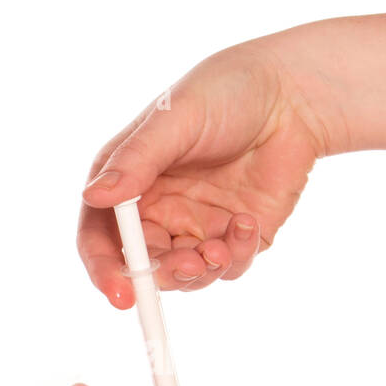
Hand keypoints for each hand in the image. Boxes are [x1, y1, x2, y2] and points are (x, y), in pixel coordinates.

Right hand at [78, 39, 329, 307]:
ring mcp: (198, 226)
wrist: (290, 94)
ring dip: (200, 272)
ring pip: (187, 275)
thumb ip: (137, 160)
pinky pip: (230, 266)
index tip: (120, 293)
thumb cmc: (224, 92)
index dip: (105, 268)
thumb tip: (95, 196)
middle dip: (161, 275)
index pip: (101, 236)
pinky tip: (247, 222)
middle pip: (144, 265)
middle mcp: (158, 210)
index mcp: (128, 182)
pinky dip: (236, 255)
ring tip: (219, 250)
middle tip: (187, 264)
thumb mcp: (174, 119)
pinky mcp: (236, 236)